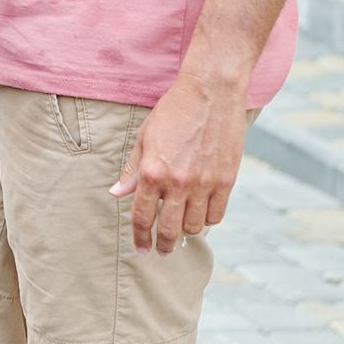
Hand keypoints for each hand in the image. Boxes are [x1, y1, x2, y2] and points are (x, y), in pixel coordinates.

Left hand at [112, 72, 248, 254]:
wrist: (211, 92)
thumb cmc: (173, 112)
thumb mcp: (145, 138)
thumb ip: (132, 170)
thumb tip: (117, 194)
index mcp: (152, 172)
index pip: (142, 217)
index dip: (140, 238)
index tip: (142, 248)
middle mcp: (178, 182)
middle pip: (169, 229)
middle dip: (163, 245)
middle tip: (161, 251)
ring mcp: (205, 183)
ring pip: (195, 226)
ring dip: (186, 232)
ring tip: (182, 229)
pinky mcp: (227, 180)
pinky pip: (216, 214)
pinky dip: (208, 220)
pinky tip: (201, 216)